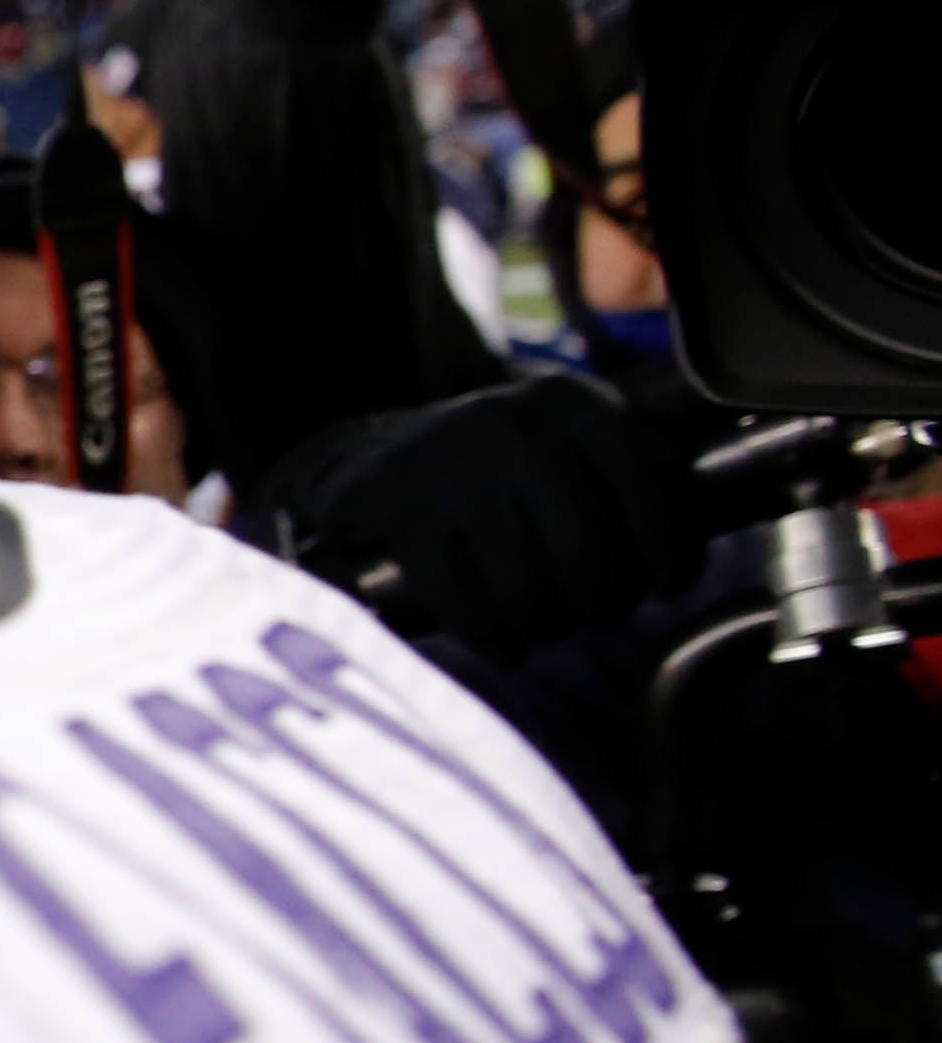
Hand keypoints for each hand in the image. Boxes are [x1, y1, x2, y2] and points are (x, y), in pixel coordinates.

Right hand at [256, 373, 689, 659]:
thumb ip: (621, 483)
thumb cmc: (492, 477)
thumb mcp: (562, 450)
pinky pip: (465, 599)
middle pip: (590, 546)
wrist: (363, 462)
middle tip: (595, 613)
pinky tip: (504, 641)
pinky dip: (493, 635)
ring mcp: (449, 461)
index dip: (669, 547)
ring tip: (546, 630)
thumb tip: (681, 557)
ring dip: (547, 626)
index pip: (648, 479)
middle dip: (602, 599)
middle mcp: (513, 420)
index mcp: (570, 401)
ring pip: (529, 581)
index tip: (666, 585)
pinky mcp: (397, 504)